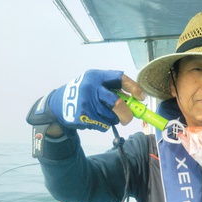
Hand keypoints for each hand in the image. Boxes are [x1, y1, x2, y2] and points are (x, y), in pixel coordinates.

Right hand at [27, 70, 144, 134]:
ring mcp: (87, 103)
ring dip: (114, 120)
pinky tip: (95, 119)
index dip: (134, 88)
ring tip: (107, 116)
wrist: (59, 104)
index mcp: (97, 76)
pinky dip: (105, 125)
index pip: (120, 78)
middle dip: (127, 114)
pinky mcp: (83, 116)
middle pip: (117, 104)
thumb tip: (136, 102)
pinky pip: (104, 125)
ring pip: (112, 117)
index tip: (141, 97)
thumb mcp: (95, 83)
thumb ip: (113, 89)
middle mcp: (92, 88)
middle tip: (129, 118)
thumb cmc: (85, 93)